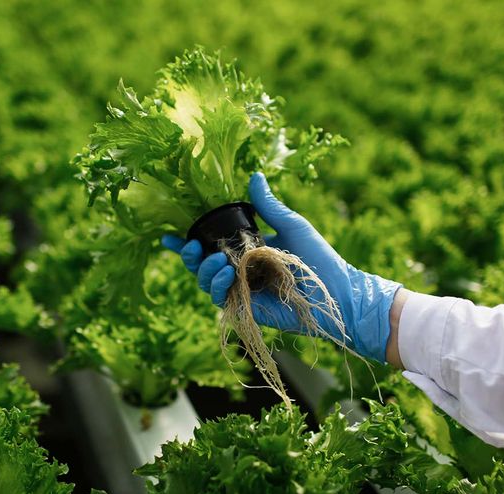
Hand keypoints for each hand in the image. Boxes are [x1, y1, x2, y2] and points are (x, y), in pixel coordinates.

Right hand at [162, 173, 401, 361]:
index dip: (186, 242)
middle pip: (201, 265)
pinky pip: (220, 299)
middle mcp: (240, 271)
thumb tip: (254, 175)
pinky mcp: (245, 309)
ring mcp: (241, 291)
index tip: (167, 235)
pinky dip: (217, 285)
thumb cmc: (318, 257)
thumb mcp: (291, 224)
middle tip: (191, 245)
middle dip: (188, 256)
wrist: (337, 291)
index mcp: (247, 250)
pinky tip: (225, 273)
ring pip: (205, 282)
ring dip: (203, 270)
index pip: (210, 245)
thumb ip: (268, 205)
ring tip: (217, 260)